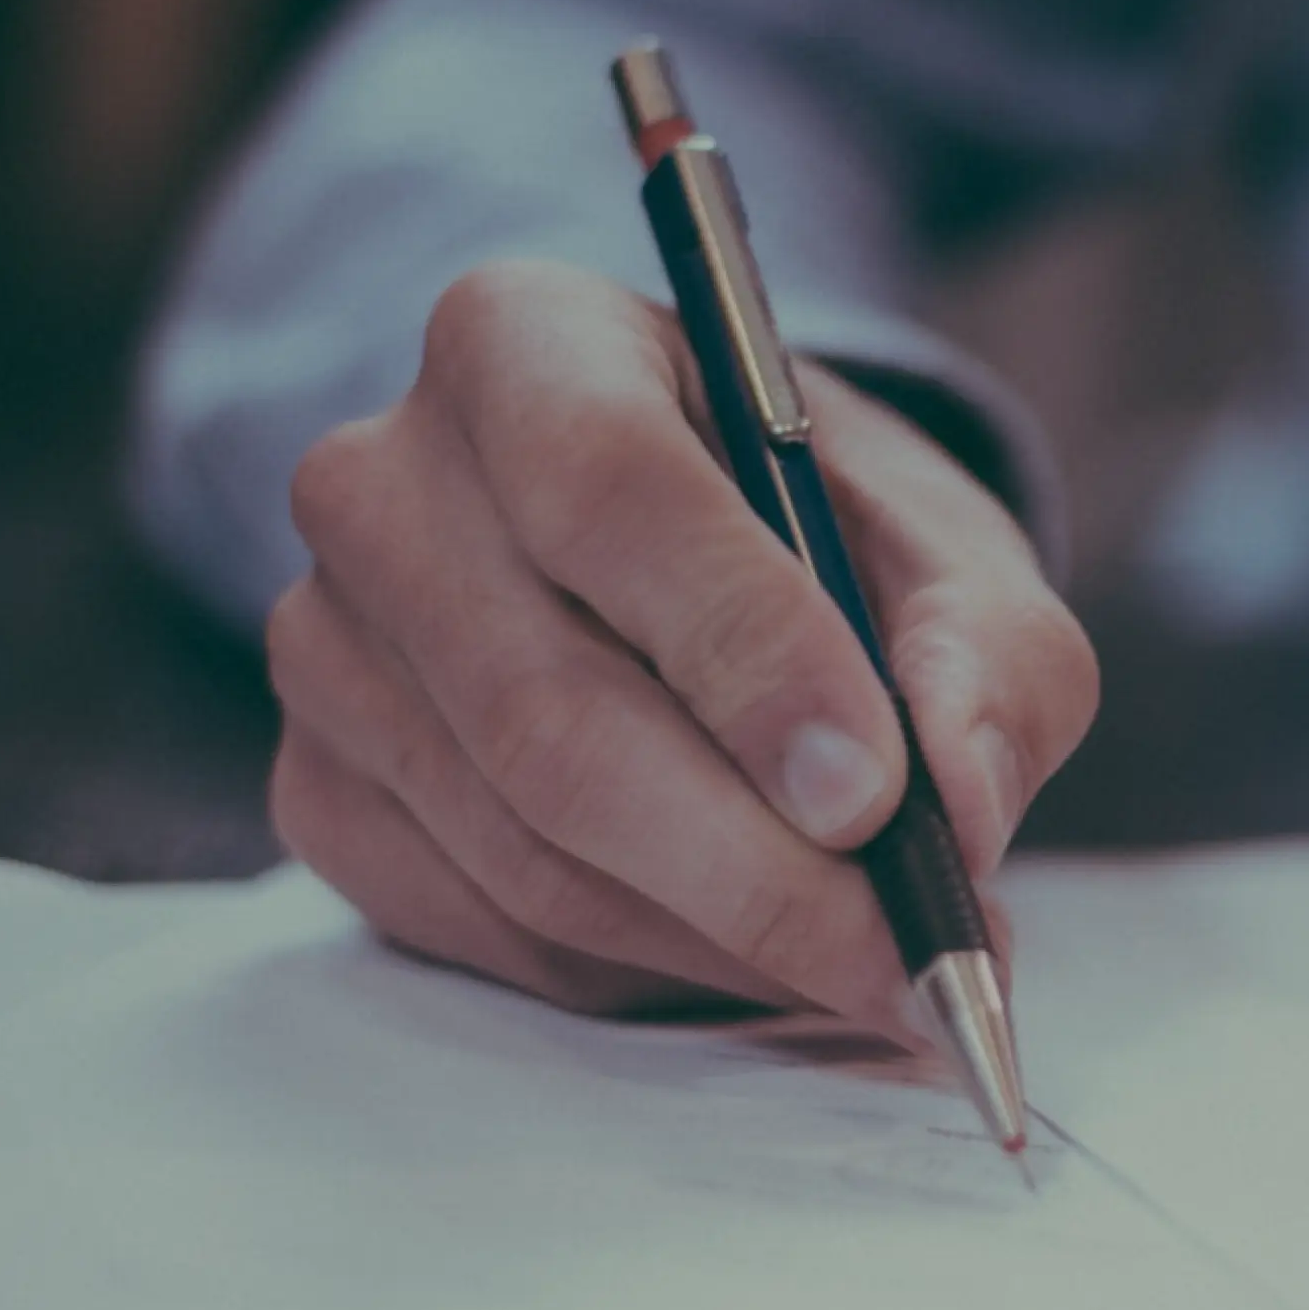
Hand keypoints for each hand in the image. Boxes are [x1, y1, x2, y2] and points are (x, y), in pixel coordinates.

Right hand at [266, 260, 1096, 1028]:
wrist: (699, 571)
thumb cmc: (825, 536)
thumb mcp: (951, 553)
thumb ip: (988, 655)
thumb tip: (960, 800)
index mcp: (524, 340)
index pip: (608, 489)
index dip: (744, 652)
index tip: (873, 792)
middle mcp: (384, 480)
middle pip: (549, 711)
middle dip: (754, 866)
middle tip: (908, 953)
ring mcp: (326, 645)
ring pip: (524, 847)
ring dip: (722, 937)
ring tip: (874, 964)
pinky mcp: (320, 788)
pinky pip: (484, 927)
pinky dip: (644, 968)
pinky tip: (751, 949)